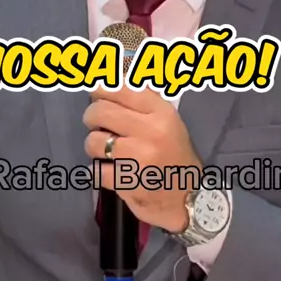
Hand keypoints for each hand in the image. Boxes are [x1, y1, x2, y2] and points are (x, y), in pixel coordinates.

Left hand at [83, 85, 201, 232]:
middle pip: (100, 112)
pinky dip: (97, 172)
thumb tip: (109, 82)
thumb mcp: (169, 123)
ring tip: (106, 152)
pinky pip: (95, 170)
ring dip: (94, 147)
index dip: (101, 90)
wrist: (188, 198)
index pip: (121, 89)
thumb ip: (143, 103)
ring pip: (93, 141)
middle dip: (92, 118)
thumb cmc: (175, 156)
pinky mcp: (128, 182)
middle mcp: (151, 131)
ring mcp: (138, 157)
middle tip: (97, 125)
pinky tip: (109, 172)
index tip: (96, 95)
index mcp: (161, 113)